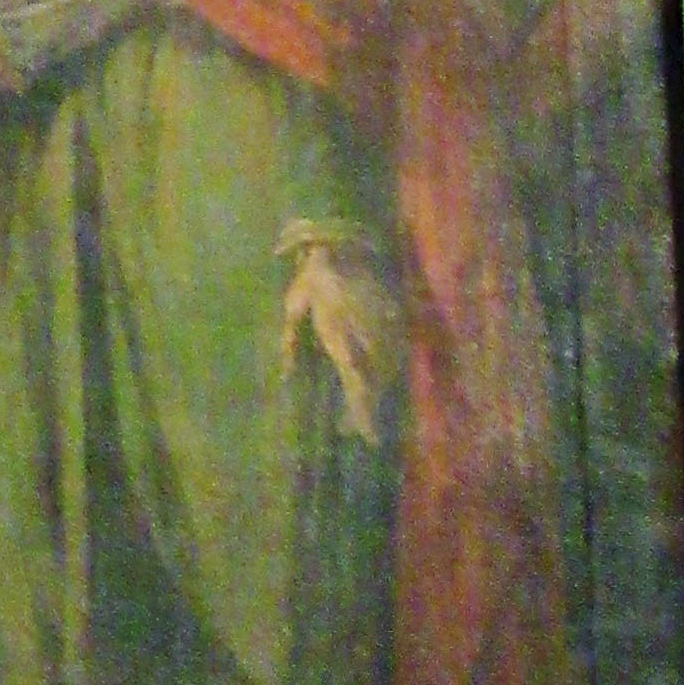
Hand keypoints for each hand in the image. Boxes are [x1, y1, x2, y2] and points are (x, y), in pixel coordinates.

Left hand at [278, 229, 401, 442]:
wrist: (344, 243)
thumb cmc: (312, 279)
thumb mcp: (294, 311)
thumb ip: (291, 345)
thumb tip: (287, 375)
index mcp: (342, 337)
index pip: (357, 386)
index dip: (364, 415)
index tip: (369, 440)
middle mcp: (370, 337)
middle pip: (375, 383)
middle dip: (365, 408)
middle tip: (351, 431)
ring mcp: (387, 328)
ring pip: (387, 370)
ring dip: (375, 389)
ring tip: (357, 409)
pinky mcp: (396, 317)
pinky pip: (393, 351)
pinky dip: (384, 367)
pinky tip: (372, 374)